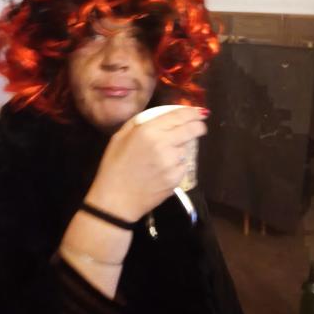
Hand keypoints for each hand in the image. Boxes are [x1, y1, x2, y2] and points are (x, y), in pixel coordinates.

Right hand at [85, 107, 207, 221]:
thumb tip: (159, 115)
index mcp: (148, 131)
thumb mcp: (120, 138)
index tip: (198, 112)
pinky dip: (177, 165)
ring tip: (165, 156)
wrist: (116, 200)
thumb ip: (139, 123)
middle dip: (198, 126)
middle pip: (191, 130)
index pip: (178, 116)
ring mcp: (172, 162)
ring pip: (186, 149)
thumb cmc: (114, 167)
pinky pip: (182, 166)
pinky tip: (163, 171)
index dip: (192, 112)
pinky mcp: (176, 178)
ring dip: (181, 148)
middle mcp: (163, 143)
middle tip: (199, 127)